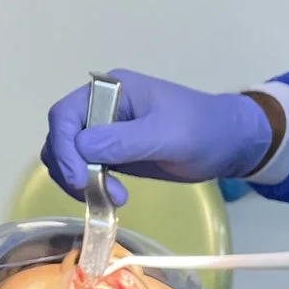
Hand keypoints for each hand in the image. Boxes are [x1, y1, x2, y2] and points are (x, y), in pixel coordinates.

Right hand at [42, 70, 274, 203]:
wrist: (228, 142)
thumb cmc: (202, 129)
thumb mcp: (166, 135)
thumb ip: (123, 140)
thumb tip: (81, 148)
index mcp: (110, 90)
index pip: (65, 114)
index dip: (63, 146)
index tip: (78, 178)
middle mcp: (100, 107)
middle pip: (60, 136)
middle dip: (70, 168)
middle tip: (98, 194)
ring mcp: (104, 130)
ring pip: (67, 156)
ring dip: (78, 181)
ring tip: (112, 198)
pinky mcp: (111, 152)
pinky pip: (84, 169)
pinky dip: (89, 186)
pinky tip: (112, 198)